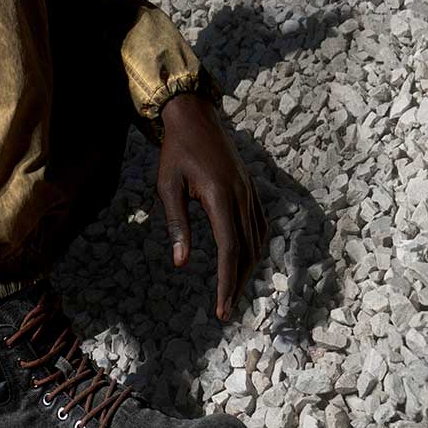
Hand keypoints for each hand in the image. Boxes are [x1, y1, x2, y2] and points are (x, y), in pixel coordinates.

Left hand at [156, 92, 268, 321]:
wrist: (195, 118)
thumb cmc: (176, 152)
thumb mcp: (168, 186)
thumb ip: (176, 224)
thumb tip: (181, 263)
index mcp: (221, 196)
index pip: (230, 250)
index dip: (227, 282)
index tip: (222, 308)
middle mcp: (242, 197)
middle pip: (247, 251)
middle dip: (238, 284)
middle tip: (226, 310)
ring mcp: (250, 193)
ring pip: (258, 241)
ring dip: (248, 269)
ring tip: (233, 292)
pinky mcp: (251, 189)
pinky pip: (260, 226)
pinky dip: (255, 248)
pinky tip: (245, 261)